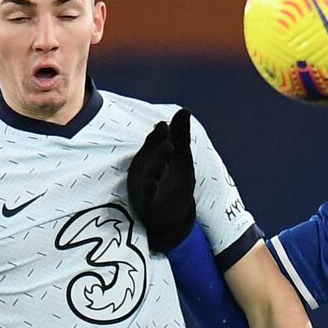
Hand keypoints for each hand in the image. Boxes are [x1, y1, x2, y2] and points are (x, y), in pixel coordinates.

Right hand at [127, 108, 197, 253]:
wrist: (170, 217)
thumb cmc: (173, 181)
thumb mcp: (180, 157)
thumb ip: (180, 135)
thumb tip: (184, 110)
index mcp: (151, 155)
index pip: (154, 142)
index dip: (159, 135)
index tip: (164, 126)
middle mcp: (144, 169)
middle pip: (150, 157)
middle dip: (158, 149)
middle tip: (169, 143)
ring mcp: (143, 186)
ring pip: (147, 175)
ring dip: (155, 167)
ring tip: (163, 161)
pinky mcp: (146, 204)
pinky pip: (145, 195)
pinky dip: (148, 189)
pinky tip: (152, 184)